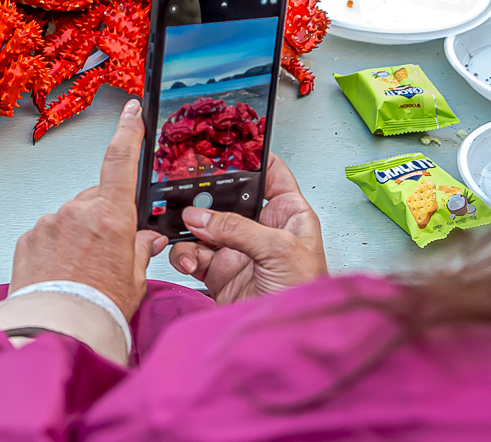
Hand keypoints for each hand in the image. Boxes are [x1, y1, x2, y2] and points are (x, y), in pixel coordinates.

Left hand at [10, 100, 165, 319]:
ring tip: (82, 271)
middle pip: (96, 199)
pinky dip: (56, 247)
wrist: (58, 328)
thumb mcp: (135, 279)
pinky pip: (48, 234)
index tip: (131, 111)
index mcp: (111, 216)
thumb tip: (146, 239)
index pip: (121, 160)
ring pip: (70, 218)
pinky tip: (62, 272)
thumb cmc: (98, 308)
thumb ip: (140, 250)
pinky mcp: (28, 238)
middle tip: (108, 251)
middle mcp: (77, 212)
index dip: (128, 130)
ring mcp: (49, 223)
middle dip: (104, 216)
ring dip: (78, 235)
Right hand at [169, 153, 326, 304]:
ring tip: (191, 235)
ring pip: (203, 225)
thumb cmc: (306, 295)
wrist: (286, 341)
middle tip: (189, 194)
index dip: (251, 158)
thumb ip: (237, 228)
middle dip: (205, 196)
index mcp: (288, 214)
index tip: (226, 148)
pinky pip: (191, 253)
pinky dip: (184, 255)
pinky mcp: (217, 271)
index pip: (271, 174)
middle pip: (226, 198)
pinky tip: (190, 261)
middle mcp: (261, 229)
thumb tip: (200, 215)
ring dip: (191, 229)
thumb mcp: (279, 251)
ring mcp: (237, 250)